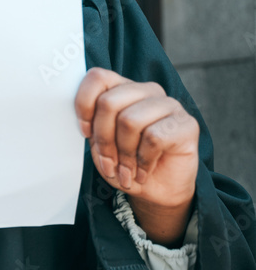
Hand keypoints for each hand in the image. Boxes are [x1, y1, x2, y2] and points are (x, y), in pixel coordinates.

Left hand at [75, 68, 198, 244]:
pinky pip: (153, 138)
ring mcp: (169, 105)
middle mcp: (147, 91)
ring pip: (129, 121)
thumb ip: (92, 128)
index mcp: (124, 89)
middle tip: (108, 163)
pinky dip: (143, 161)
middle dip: (103, 139)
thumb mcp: (101, 146)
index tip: (85, 132)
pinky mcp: (187, 124)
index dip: (84, 105)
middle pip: (109, 102)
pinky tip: (144, 171)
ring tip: (127, 170)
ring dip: (124, 154)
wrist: (158, 192)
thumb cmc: (128, 164)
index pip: (98, 77)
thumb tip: (83, 122)